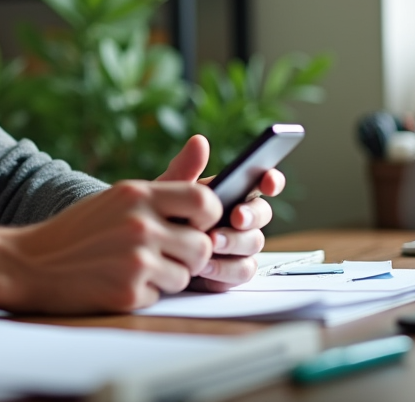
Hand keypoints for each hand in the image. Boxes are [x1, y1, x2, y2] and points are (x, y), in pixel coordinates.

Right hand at [0, 177, 219, 314]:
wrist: (29, 262)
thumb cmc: (77, 231)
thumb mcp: (114, 199)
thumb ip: (159, 193)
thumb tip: (205, 180)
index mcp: (137, 195)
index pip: (203, 199)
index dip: (209, 216)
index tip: (196, 225)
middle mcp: (140, 224)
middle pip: (202, 245)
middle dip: (190, 255)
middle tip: (166, 255)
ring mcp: (135, 259)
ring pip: (186, 275)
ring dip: (167, 277)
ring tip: (134, 268)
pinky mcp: (129, 291)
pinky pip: (161, 296)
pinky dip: (145, 294)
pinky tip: (117, 282)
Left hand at [156, 134, 284, 291]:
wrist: (143, 252)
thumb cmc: (158, 216)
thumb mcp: (166, 191)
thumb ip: (185, 169)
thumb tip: (199, 141)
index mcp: (230, 193)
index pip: (262, 183)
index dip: (271, 180)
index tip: (267, 182)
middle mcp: (240, 219)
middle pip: (262, 215)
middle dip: (251, 215)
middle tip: (235, 217)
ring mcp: (238, 246)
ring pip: (254, 245)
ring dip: (234, 243)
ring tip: (209, 242)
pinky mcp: (230, 272)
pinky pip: (242, 271)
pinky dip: (225, 270)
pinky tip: (205, 267)